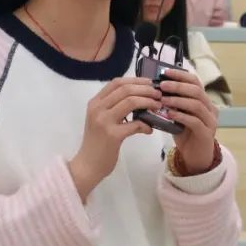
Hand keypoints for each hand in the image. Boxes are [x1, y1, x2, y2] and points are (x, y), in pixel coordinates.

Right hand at [68, 77, 158, 200]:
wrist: (87, 165)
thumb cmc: (96, 142)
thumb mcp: (100, 120)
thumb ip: (114, 108)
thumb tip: (139, 98)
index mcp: (95, 102)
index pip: (117, 82)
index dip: (136, 80)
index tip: (150, 83)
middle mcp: (98, 108)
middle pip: (126, 89)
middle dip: (145, 89)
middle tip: (158, 94)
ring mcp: (104, 121)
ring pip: (131, 101)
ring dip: (148, 102)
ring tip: (157, 106)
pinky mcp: (113, 135)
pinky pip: (135, 124)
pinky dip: (145, 125)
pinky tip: (150, 129)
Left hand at [158, 69, 218, 174]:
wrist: (196, 158)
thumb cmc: (186, 134)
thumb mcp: (178, 115)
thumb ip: (172, 103)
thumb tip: (154, 90)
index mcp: (203, 101)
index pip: (195, 82)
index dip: (181, 75)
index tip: (165, 72)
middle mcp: (210, 108)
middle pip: (197, 91)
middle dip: (178, 86)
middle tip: (162, 85)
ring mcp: (210, 121)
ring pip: (197, 105)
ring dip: (178, 100)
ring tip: (163, 100)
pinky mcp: (206, 134)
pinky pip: (195, 121)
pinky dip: (181, 116)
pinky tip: (170, 114)